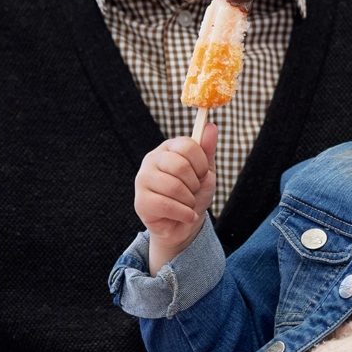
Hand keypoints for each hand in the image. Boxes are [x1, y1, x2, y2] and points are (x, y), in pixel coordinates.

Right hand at [135, 124, 216, 272]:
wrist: (184, 225)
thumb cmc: (194, 194)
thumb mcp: (205, 170)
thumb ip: (207, 149)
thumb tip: (211, 125)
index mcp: (168, 148)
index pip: (187, 145)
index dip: (201, 163)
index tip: (201, 174)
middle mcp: (151, 160)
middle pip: (180, 165)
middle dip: (194, 184)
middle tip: (193, 191)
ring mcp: (142, 180)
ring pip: (174, 187)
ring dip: (190, 201)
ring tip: (188, 204)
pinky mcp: (140, 202)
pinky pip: (166, 205)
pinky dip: (184, 213)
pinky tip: (186, 215)